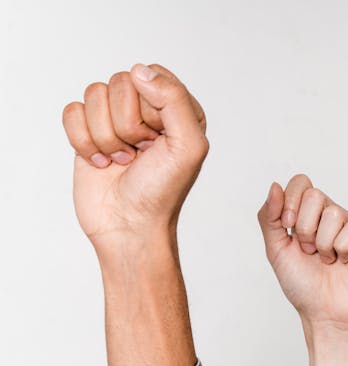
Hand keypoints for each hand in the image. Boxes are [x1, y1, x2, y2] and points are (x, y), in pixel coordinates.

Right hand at [62, 64, 207, 254]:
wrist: (129, 226)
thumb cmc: (163, 191)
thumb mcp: (188, 146)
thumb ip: (175, 100)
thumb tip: (139, 71)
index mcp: (178, 108)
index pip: (153, 75)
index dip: (151, 107)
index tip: (160, 138)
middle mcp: (147, 109)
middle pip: (120, 82)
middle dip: (127, 125)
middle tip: (140, 152)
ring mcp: (115, 119)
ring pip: (94, 94)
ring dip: (106, 136)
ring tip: (123, 159)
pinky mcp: (88, 132)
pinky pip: (72, 111)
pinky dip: (83, 141)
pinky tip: (102, 162)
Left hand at [257, 174, 347, 330]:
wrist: (324, 313)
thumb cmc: (302, 284)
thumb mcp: (276, 249)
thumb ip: (269, 217)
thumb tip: (274, 186)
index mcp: (309, 213)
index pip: (301, 183)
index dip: (290, 202)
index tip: (288, 228)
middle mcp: (332, 214)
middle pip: (315, 195)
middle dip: (305, 229)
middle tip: (310, 250)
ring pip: (334, 214)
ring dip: (323, 245)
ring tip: (328, 260)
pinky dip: (342, 250)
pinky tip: (345, 262)